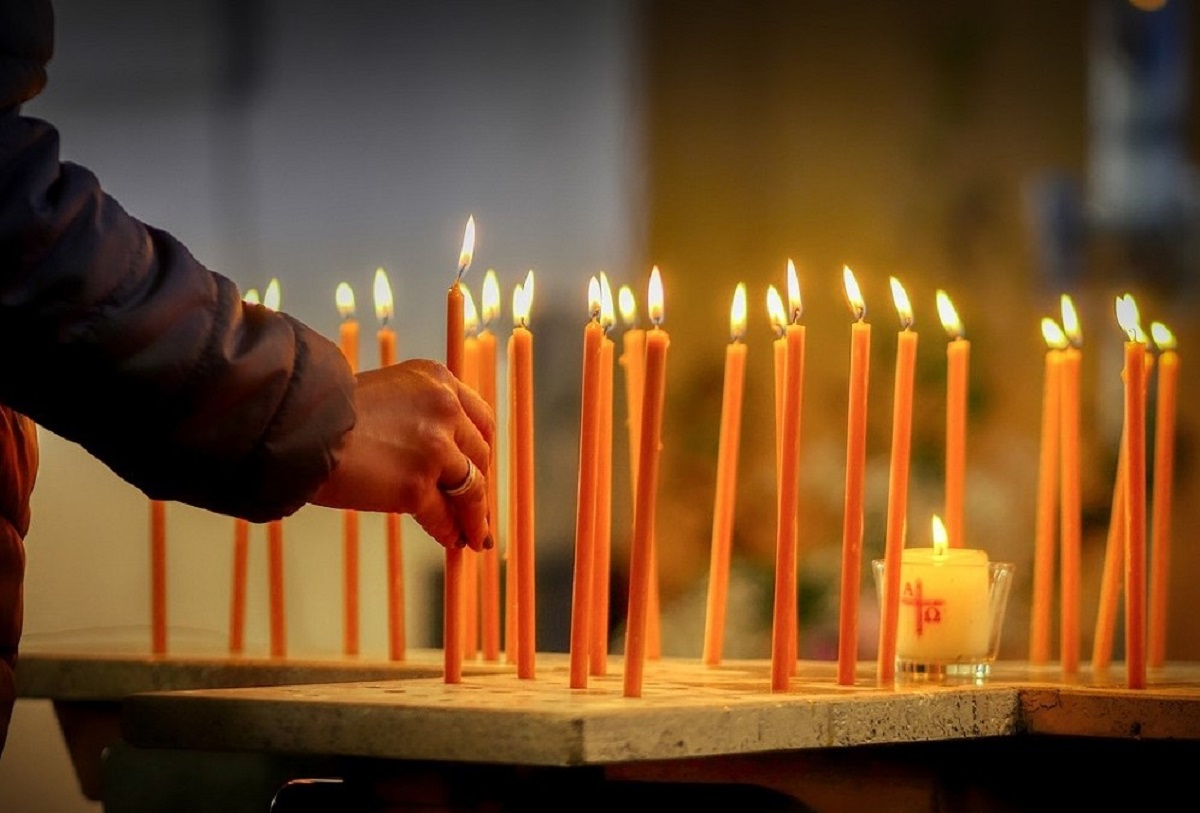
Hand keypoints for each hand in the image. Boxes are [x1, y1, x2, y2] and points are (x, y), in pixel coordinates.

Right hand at [310, 359, 493, 550]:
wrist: (297, 428)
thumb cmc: (327, 414)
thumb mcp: (385, 394)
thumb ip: (417, 414)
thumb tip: (438, 455)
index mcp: (438, 380)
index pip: (479, 419)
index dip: (480, 450)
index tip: (480, 469)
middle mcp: (444, 409)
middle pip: (479, 455)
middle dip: (479, 485)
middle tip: (476, 508)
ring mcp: (434, 447)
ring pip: (471, 489)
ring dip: (474, 517)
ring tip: (473, 536)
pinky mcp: (416, 485)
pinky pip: (443, 515)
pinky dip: (449, 530)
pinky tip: (451, 540)